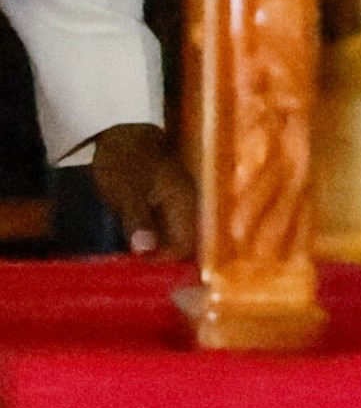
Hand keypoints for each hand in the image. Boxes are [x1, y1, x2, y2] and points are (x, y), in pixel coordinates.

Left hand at [88, 124, 195, 258]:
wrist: (122, 133)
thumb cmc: (125, 160)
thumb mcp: (126, 190)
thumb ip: (138, 219)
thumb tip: (145, 252)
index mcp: (186, 201)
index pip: (186, 246)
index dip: (164, 262)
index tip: (139, 270)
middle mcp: (190, 207)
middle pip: (186, 246)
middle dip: (165, 262)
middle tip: (138, 273)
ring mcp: (180, 207)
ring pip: (177, 240)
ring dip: (159, 255)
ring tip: (136, 266)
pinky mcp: (168, 208)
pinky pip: (168, 233)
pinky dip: (155, 244)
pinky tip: (139, 249)